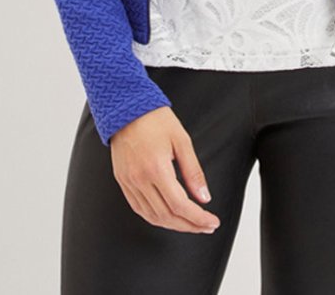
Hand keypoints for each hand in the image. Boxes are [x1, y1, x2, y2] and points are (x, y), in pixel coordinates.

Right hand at [109, 105, 220, 233]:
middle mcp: (140, 179)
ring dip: (174, 225)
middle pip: (167, 216)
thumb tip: (204, 197)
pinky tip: (169, 217)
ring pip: (152, 217)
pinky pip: (139, 209)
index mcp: (156, 168)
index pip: (180, 205)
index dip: (198, 218)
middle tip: (206, 226)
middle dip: (190, 225)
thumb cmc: (155, 119)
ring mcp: (129, 182)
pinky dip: (156, 218)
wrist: (126, 108)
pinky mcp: (123, 182)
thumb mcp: (182, 140)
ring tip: (191, 224)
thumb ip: (193, 171)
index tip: (212, 221)